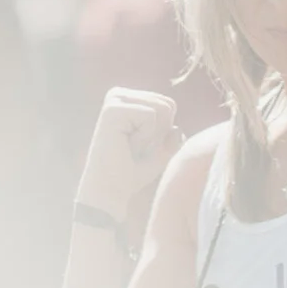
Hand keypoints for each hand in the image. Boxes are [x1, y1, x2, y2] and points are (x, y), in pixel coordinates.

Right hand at [77, 88, 181, 214]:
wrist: (109, 193)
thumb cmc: (131, 174)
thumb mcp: (160, 154)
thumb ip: (173, 139)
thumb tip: (177, 129)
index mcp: (127, 100)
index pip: (168, 104)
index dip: (163, 133)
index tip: (141, 147)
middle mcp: (118, 95)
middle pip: (168, 104)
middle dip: (160, 134)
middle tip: (136, 149)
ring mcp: (114, 100)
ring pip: (162, 108)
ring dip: (152, 136)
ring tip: (131, 147)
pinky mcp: (113, 110)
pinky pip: (151, 116)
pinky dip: (145, 137)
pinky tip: (126, 145)